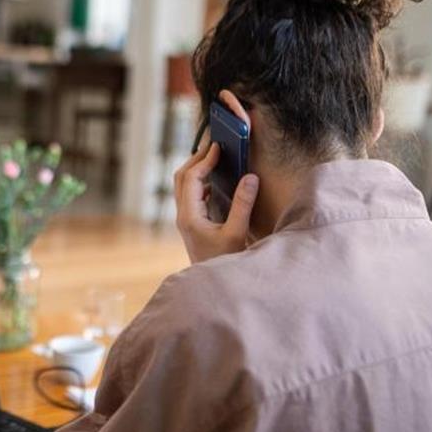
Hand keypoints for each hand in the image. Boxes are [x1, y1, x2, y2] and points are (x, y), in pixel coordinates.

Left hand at [173, 141, 259, 263]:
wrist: (213, 286)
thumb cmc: (225, 262)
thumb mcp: (237, 233)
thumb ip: (243, 204)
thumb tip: (251, 176)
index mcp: (190, 216)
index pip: (192, 178)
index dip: (205, 160)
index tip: (219, 147)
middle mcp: (183, 216)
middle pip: (181, 177)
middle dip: (196, 158)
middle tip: (214, 145)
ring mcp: (185, 220)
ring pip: (183, 185)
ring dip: (196, 168)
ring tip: (214, 157)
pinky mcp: (191, 223)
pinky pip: (190, 194)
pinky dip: (199, 181)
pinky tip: (215, 180)